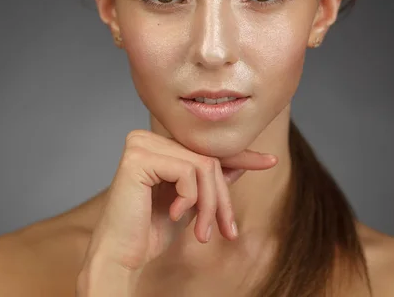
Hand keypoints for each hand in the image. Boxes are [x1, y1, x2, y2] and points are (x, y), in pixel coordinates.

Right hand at [76, 129, 276, 294]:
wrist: (122, 255)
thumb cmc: (150, 231)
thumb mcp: (190, 202)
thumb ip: (209, 180)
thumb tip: (239, 162)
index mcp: (156, 145)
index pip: (205, 149)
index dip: (241, 156)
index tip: (270, 161)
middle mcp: (146, 138)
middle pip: (208, 158)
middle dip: (222, 198)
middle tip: (227, 231)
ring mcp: (141, 144)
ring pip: (203, 165)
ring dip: (210, 204)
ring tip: (202, 232)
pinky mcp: (138, 156)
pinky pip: (188, 171)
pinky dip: (191, 198)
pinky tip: (175, 214)